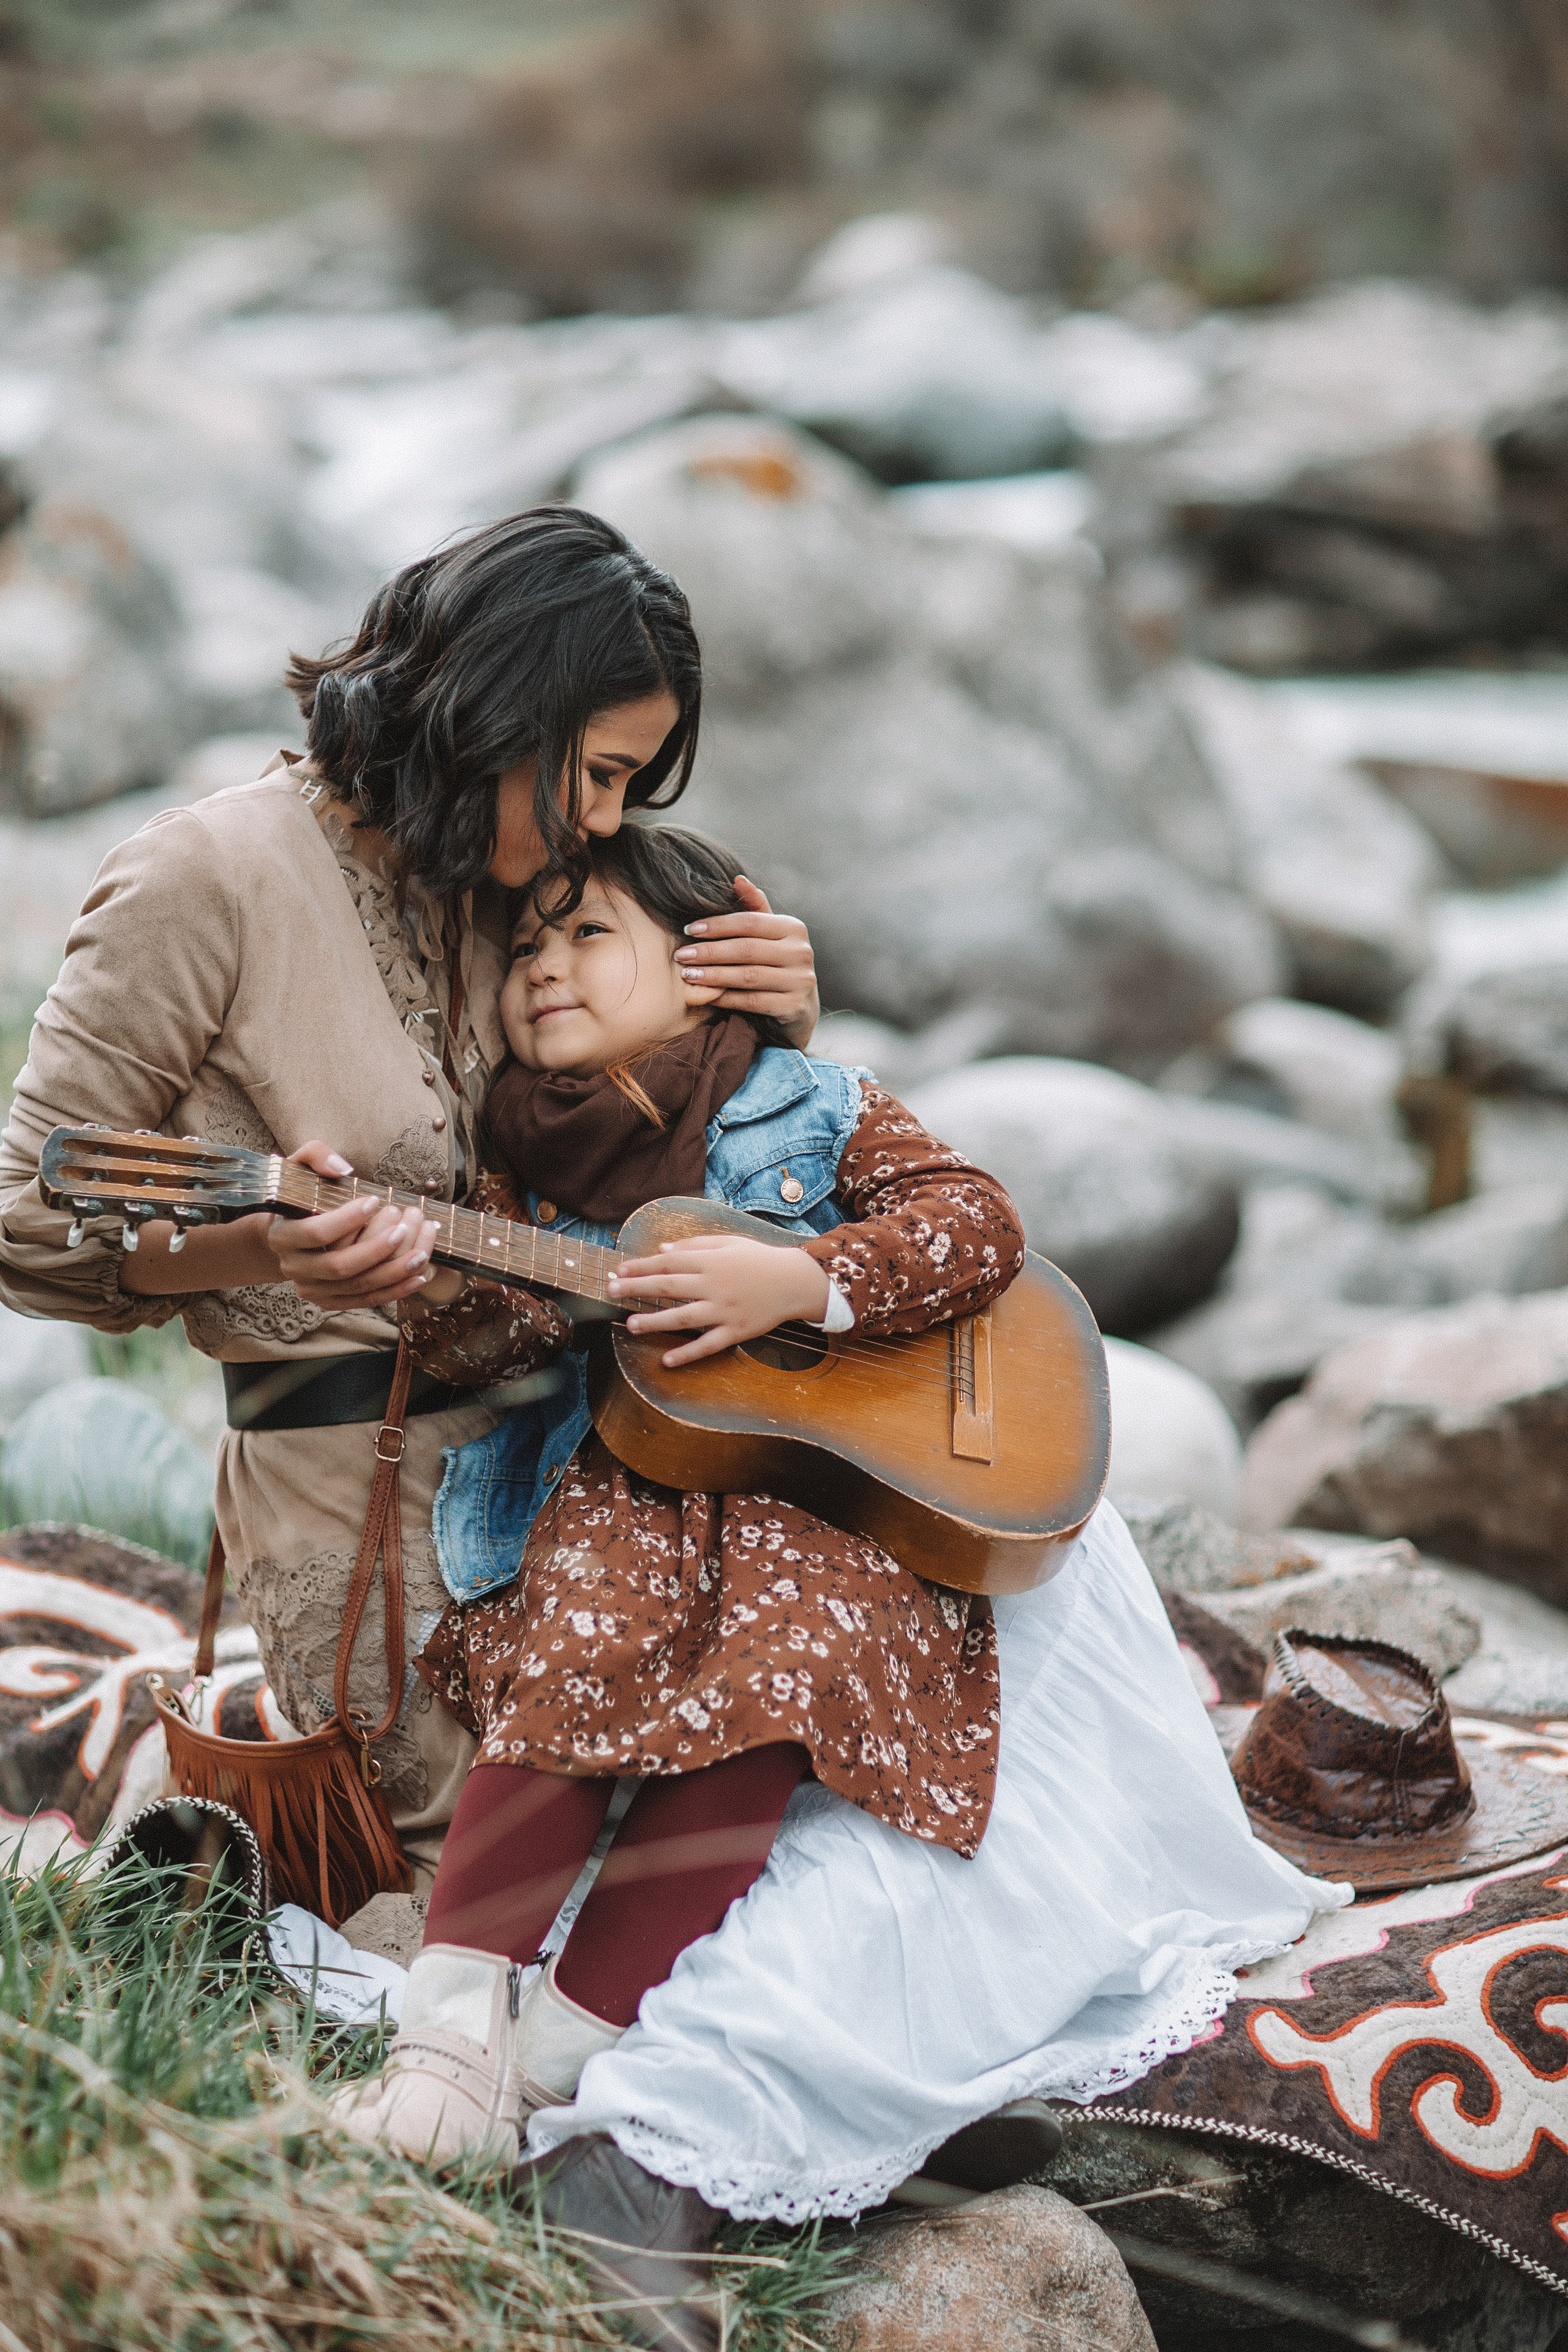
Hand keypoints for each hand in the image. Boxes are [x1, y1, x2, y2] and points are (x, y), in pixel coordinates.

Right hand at [264, 1140, 440, 1310]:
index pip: (315, 1233)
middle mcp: (293, 1266)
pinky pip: (364, 1300)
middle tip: (403, 1228)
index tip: (375, 1200)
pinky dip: (393, 1291)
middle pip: (338, 1266)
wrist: (290, 1232)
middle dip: (375, 1249)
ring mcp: (311, 1288)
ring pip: (355, 1287)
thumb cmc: (300, 1195)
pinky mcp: (329, 1301)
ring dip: (391, 1272)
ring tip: (420, 1254)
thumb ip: (316, 1156)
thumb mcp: (299, 1167)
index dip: (347, 1219)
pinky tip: (419, 1276)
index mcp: (282, 1235)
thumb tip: (342, 1168)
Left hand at [608, 1235, 830, 1366]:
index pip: (668, 1261)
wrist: (795, 1281)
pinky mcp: (737, 1331)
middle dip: (638, 1288)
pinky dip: (688, 1354)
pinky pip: (708, 1345)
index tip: (619, 1270)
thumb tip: (661, 1249)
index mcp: (712, 1261)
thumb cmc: (759, 1259)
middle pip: (669, 1286)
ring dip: (655, 1321)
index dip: (642, 1266)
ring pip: (684, 1317)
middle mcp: (715, 1285)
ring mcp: (725, 1310)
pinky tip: (667, 1360)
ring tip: (631, 1324)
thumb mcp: (728, 1243)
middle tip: (612, 1291)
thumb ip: (694, 1244)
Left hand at [674, 877, 818, 1049]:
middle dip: (709, 952)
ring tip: (687, 975)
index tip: (689, 929)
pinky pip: (752, 1001)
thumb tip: (737, 880)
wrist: (800, 1007)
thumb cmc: (776, 963)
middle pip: (747, 949)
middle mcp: (801, 952)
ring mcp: (800, 981)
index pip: (750, 922)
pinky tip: (706, 996)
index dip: (718, 924)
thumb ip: (755, 909)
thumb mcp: (769, 935)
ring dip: (713, 975)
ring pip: (748, 976)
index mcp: (794, 928)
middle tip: (681, 955)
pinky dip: (726, 998)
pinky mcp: (794, 1007)